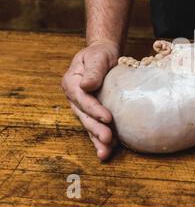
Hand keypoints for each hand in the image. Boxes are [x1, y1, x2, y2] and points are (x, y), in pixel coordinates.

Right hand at [61, 41, 118, 159]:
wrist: (104, 56)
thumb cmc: (100, 54)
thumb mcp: (97, 56)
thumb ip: (93, 71)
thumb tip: (86, 85)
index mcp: (71, 83)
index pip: (83, 99)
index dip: (94, 109)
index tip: (108, 118)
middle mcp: (74, 98)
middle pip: (84, 116)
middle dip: (96, 130)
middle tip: (107, 140)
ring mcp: (82, 107)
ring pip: (89, 125)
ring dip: (97, 140)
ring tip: (105, 153)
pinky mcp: (92, 112)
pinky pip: (96, 126)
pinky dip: (101, 138)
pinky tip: (110, 149)